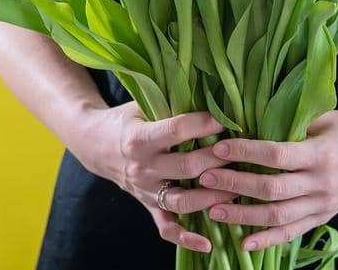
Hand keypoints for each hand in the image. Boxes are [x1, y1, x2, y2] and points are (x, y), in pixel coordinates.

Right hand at [74, 101, 243, 254]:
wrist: (96, 144)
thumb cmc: (127, 119)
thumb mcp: (142, 104)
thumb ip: (171, 102)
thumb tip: (212, 95)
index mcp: (139, 138)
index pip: (178, 130)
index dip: (205, 124)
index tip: (227, 119)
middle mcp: (142, 168)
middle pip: (188, 167)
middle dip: (218, 158)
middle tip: (241, 150)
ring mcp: (146, 191)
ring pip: (184, 201)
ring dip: (213, 196)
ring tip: (238, 186)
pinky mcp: (148, 205)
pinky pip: (167, 228)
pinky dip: (186, 238)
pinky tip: (208, 243)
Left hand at [194, 110, 337, 252]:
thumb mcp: (324, 117)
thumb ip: (292, 120)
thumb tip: (251, 114)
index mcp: (321, 153)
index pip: (276, 154)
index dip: (246, 151)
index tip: (219, 147)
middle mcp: (321, 182)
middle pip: (272, 188)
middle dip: (235, 184)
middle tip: (206, 177)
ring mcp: (322, 204)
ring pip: (278, 216)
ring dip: (243, 216)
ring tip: (214, 211)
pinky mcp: (323, 217)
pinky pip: (292, 232)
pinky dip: (267, 240)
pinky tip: (244, 243)